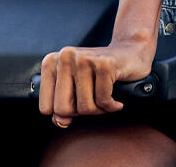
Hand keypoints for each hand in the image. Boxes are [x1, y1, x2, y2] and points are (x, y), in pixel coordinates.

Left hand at [37, 43, 152, 126]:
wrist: (129, 53)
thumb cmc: (99, 74)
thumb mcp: (76, 89)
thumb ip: (63, 107)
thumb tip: (61, 122)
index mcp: (51, 63)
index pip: (46, 107)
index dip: (64, 113)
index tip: (77, 104)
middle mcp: (64, 57)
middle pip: (63, 109)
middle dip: (81, 112)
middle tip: (93, 103)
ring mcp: (84, 59)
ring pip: (84, 106)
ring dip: (99, 110)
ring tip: (105, 100)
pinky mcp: (104, 64)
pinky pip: (103, 100)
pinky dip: (112, 106)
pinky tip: (116, 102)